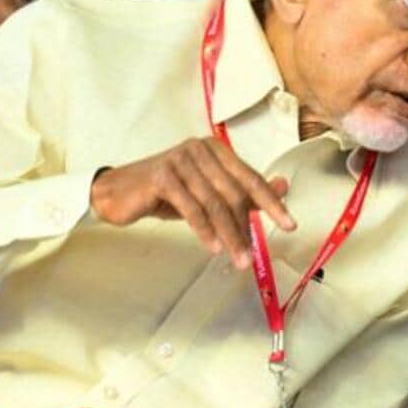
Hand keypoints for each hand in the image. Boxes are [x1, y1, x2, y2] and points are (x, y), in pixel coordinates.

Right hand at [90, 136, 295, 267]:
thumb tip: (282, 187)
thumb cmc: (165, 192)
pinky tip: (213, 247)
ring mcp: (180, 160)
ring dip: (229, 235)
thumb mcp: (208, 192)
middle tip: (251, 257)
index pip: (251, 178)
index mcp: (216, 149)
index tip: (289, 223)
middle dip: (245, 229)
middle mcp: (200, 149)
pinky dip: (204, 230)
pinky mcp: (162, 175)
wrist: (118, 192)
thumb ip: (242, 190)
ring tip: (237, 259)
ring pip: (214, 203)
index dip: (272, 202)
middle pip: (234, 193)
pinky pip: (191, 208)